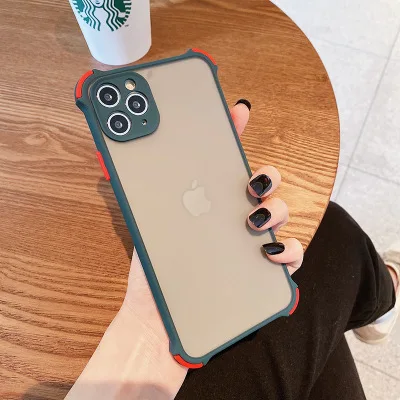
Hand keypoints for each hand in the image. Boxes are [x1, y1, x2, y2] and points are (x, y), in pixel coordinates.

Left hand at [121, 99, 303, 382]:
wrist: (159, 317)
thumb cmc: (154, 267)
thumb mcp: (149, 222)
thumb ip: (148, 190)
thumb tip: (127, 155)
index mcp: (210, 202)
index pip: (226, 162)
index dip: (235, 132)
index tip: (237, 109)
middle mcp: (233, 219)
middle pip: (262, 185)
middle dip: (264, 176)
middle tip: (248, 183)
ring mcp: (250, 244)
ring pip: (279, 214)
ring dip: (273, 209)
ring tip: (252, 220)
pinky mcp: (261, 274)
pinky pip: (290, 257)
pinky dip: (288, 249)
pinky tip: (269, 251)